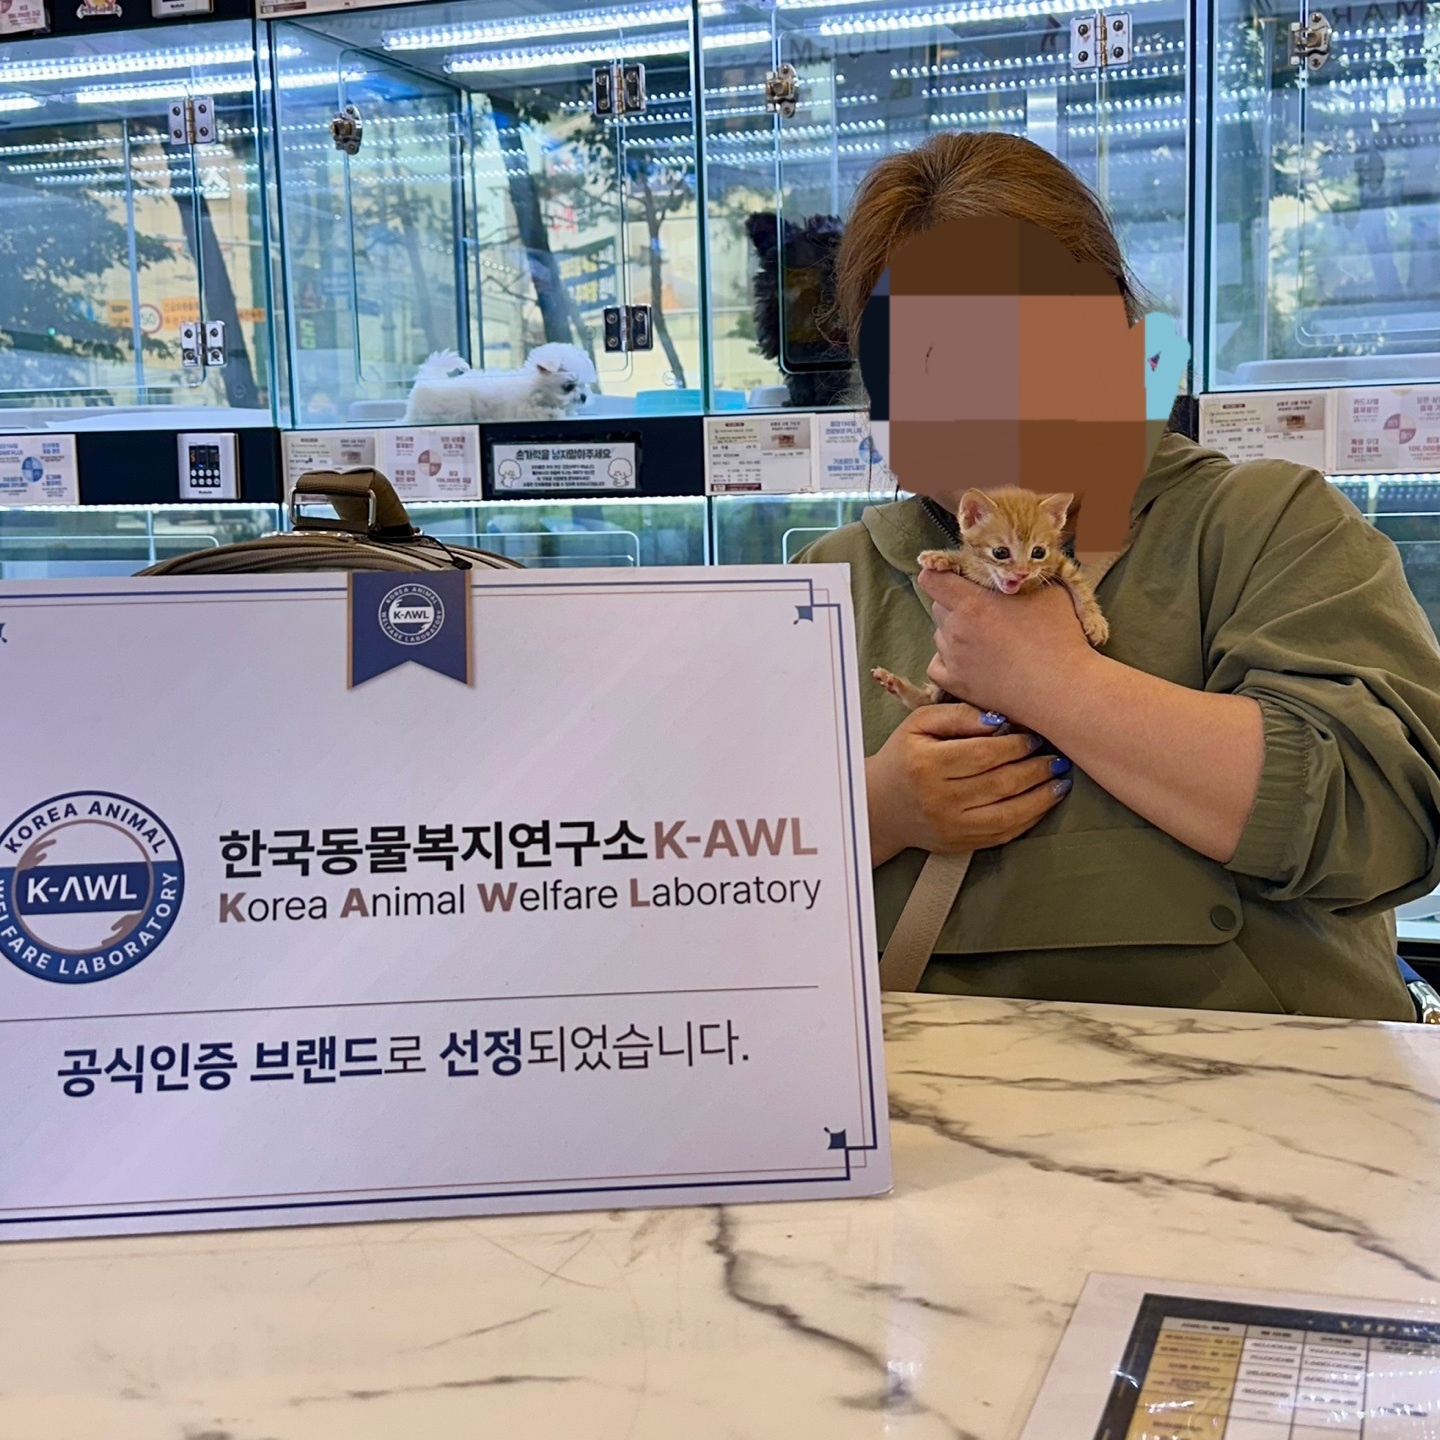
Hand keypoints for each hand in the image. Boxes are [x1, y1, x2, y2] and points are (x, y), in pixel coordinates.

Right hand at [865, 701, 1072, 865]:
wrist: (881, 806)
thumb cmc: (905, 757)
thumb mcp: (919, 724)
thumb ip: (957, 715)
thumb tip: (999, 719)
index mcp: (927, 765)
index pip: (983, 754)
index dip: (1016, 745)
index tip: (1035, 736)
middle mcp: (939, 799)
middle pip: (1000, 784)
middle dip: (1035, 769)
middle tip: (1056, 756)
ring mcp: (952, 826)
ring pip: (1008, 813)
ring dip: (1042, 796)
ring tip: (1060, 779)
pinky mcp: (961, 844)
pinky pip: (1004, 833)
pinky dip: (1031, 818)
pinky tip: (1044, 801)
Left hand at [919, 570, 1096, 724]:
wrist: (1062, 687)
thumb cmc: (1059, 636)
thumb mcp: (1048, 590)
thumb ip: (1020, 575)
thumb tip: (1013, 569)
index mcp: (972, 602)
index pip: (931, 578)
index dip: (941, 575)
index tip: (957, 578)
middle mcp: (955, 629)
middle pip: (939, 605)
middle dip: (956, 603)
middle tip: (985, 611)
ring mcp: (952, 658)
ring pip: (941, 634)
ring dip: (956, 632)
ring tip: (988, 641)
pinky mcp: (955, 683)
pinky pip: (937, 665)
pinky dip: (948, 661)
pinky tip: (971, 660)